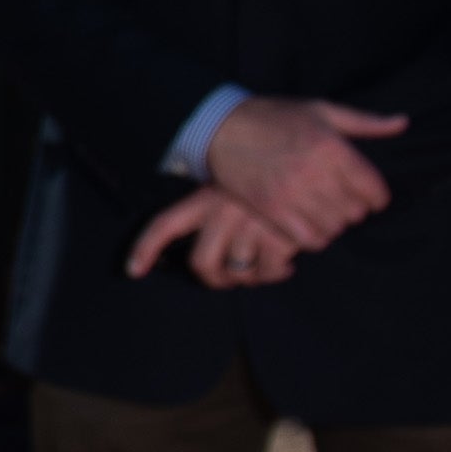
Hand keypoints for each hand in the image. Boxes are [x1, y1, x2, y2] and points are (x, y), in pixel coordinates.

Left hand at [124, 184, 295, 290]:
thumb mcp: (238, 187)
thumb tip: (209, 258)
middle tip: (233, 279)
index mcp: (206, 197)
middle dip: (215, 281)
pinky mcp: (276, 235)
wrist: (317, 170)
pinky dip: (277, 274)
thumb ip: (218, 215)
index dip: (144, 250)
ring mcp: (248, 224)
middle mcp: (221, 211)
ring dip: (252, 278)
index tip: (133, 271)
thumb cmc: (274, 182)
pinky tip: (287, 265)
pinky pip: (268, 271)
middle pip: (201, 263)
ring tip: (266, 266)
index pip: (164, 224)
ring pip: (237, 271)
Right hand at [202, 94, 403, 252]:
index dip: (377, 196)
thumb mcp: (322, 110)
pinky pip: (309, 239)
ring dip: (334, 224)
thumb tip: (403, 123)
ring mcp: (291, 193)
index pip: (374, 189)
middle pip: (355, 212)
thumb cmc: (275, 116)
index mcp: (331, 147)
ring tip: (324, 212)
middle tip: (342, 201)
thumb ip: (365, 121)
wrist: (222, 128)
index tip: (368, 195)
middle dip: (354, 209)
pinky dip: (315, 238)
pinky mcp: (271, 209)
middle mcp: (314, 172)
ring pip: (334, 227)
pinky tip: (309, 224)